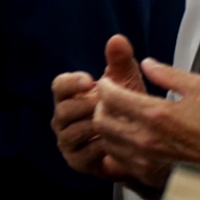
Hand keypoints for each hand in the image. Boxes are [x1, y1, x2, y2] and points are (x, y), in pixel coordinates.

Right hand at [51, 35, 145, 177]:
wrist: (140, 143)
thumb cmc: (127, 109)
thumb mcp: (126, 83)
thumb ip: (120, 61)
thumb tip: (118, 39)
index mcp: (69, 96)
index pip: (59, 86)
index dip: (71, 82)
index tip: (90, 80)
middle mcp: (62, 118)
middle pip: (64, 109)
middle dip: (88, 107)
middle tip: (109, 105)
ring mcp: (67, 141)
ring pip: (73, 131)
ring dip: (95, 127)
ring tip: (115, 123)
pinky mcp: (77, 161)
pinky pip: (83, 153)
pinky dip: (100, 147)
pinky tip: (116, 142)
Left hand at [93, 58, 199, 188]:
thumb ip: (168, 73)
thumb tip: (147, 63)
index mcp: (155, 114)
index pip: (110, 97)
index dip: (105, 86)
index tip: (107, 83)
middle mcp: (145, 139)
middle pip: (101, 120)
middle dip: (101, 107)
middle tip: (110, 101)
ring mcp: (145, 160)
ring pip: (107, 142)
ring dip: (107, 128)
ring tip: (118, 119)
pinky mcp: (149, 175)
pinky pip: (119, 160)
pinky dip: (117, 148)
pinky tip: (128, 139)